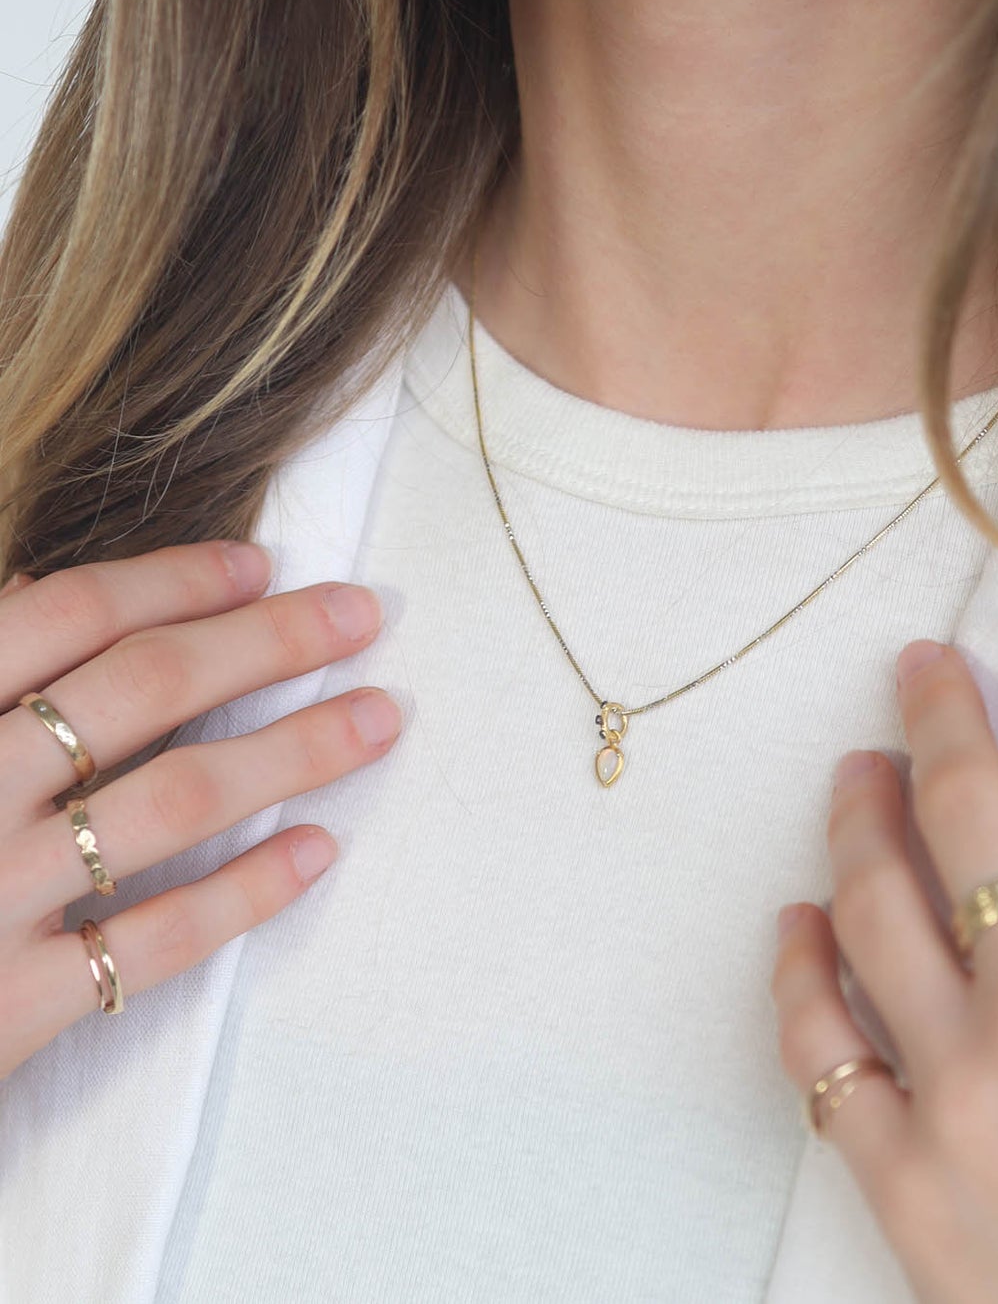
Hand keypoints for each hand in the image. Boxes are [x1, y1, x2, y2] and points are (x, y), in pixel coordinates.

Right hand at [0, 541, 399, 1079]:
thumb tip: (35, 586)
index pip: (65, 615)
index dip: (173, 581)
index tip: (262, 567)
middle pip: (141, 689)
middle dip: (267, 642)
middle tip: (361, 614)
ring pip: (171, 801)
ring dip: (294, 751)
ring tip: (380, 718)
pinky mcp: (7, 1010)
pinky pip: (152, 939)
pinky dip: (244, 891)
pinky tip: (317, 851)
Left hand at [771, 588, 997, 1303]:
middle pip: (968, 804)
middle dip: (939, 712)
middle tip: (918, 668)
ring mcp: (963, 1083)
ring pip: (871, 901)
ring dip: (854, 819)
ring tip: (853, 776)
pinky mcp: (900, 1170)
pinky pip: (818, 1043)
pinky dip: (796, 970)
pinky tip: (797, 925)